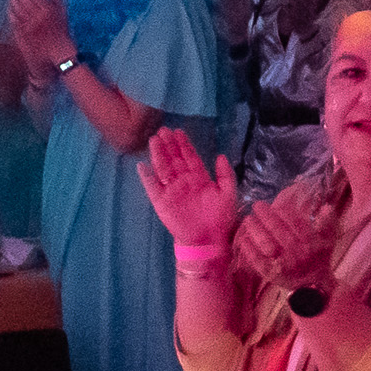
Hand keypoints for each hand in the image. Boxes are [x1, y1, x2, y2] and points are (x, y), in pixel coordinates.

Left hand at [3, 0, 70, 69]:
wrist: (59, 51)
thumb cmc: (63, 32)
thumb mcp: (63, 13)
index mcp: (49, 10)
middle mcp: (38, 16)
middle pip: (24, 0)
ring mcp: (29, 25)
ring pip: (18, 8)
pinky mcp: (24, 32)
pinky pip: (14, 19)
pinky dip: (11, 11)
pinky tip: (9, 6)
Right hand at [138, 130, 239, 247]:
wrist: (209, 240)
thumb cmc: (220, 219)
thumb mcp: (228, 194)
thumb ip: (225, 175)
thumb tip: (220, 155)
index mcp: (199, 178)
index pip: (190, 157)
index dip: (184, 145)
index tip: (178, 131)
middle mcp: (184, 181)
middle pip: (174, 159)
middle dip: (169, 145)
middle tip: (164, 130)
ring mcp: (172, 191)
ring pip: (163, 168)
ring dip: (158, 154)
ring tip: (154, 140)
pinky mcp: (162, 202)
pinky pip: (152, 188)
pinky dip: (147, 177)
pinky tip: (142, 165)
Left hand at [234, 189, 338, 290]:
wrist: (314, 285)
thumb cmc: (319, 258)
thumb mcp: (328, 240)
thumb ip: (328, 223)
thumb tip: (326, 207)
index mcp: (312, 243)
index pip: (296, 222)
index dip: (284, 211)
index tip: (275, 204)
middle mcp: (298, 253)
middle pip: (279, 230)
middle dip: (266, 216)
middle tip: (257, 205)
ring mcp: (285, 265)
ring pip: (267, 244)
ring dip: (256, 230)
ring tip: (249, 219)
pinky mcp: (273, 275)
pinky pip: (258, 261)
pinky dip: (250, 250)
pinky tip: (243, 239)